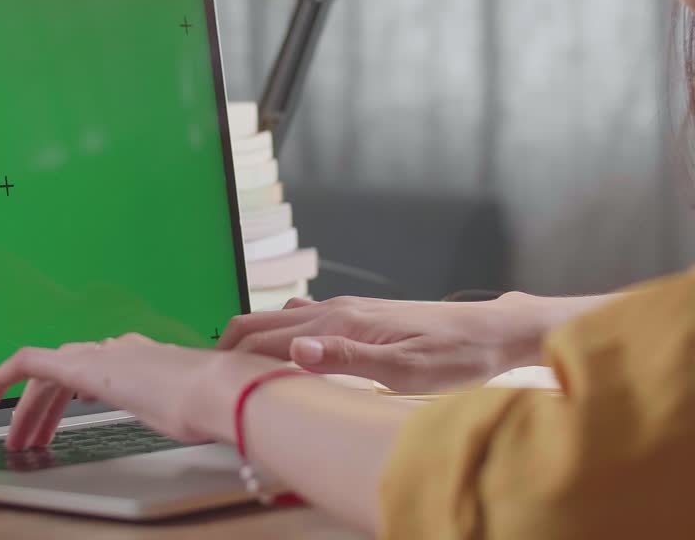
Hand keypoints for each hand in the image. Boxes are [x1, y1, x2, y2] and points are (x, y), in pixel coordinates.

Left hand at [0, 333, 287, 450]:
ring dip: (27, 410)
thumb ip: (187, 412)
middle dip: (44, 411)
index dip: (73, 397)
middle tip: (31, 440)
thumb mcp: (196, 414)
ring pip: (47, 376)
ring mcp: (101, 355)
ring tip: (17, 442)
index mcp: (147, 359)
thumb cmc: (216, 406)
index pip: (97, 371)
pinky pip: (28, 363)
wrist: (217, 391)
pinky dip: (2, 377)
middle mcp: (121, 350)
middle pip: (67, 376)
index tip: (62, 420)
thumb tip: (200, 421)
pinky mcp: (81, 364)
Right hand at [217, 293, 552, 392]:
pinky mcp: (360, 317)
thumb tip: (294, 348)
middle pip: (261, 323)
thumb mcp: (406, 371)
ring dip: (250, 342)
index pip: (263, 339)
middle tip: (201, 380)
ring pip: (279, 321)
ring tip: (230, 371)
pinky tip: (280, 352)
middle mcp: (337, 310)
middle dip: (226, 348)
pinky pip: (303, 321)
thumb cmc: (457, 357)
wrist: (493, 331)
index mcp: (341, 323)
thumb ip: (348, 360)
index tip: (203, 385)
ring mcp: (347, 310)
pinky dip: (278, 335)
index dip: (229, 362)